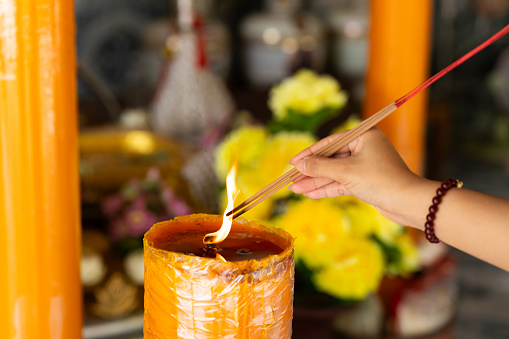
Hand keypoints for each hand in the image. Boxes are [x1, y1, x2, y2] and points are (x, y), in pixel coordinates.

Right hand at [289, 127, 421, 222]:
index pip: (329, 142)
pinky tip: (310, 194)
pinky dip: (327, 188)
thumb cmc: (381, 180)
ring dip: (315, 182)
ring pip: (334, 173)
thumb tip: (300, 164)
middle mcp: (364, 148)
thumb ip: (321, 167)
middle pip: (330, 158)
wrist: (408, 203)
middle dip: (310, 171)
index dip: (309, 153)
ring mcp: (365, 165)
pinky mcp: (365, 182)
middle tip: (290, 179)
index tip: (292, 162)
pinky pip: (341, 183)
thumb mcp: (346, 171)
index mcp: (364, 136)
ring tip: (295, 189)